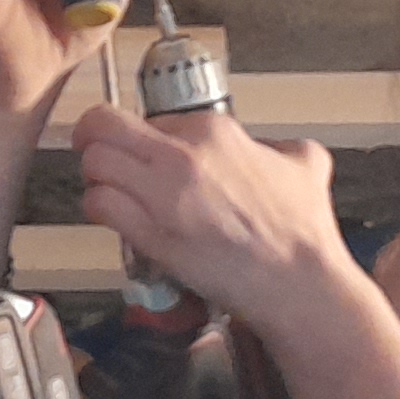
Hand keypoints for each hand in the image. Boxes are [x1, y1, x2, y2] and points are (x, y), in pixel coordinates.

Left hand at [73, 99, 351, 334]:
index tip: (148, 151)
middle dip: (92, 135)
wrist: (297, 280)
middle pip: (104, 126)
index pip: (153, 118)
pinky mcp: (150, 233)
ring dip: (95, 175)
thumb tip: (271, 151)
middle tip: (93, 148)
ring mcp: (163, 194)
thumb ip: (282, 146)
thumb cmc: (302, 230)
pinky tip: (112, 215)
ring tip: (107, 187)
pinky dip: (97, 207)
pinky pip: (100, 205)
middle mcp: (181, 156)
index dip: (146, 135)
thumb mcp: (307, 164)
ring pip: (94, 163)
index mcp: (214, 131)